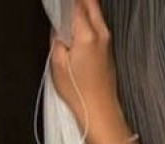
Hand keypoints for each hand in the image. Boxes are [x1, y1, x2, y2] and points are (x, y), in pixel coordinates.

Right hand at [50, 0, 121, 137]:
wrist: (99, 111)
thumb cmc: (79, 93)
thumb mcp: (57, 65)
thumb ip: (57, 39)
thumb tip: (57, 27)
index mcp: (86, 34)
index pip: (76, 4)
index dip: (64, 3)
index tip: (56, 6)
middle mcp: (101, 33)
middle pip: (89, 2)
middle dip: (76, 2)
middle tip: (62, 9)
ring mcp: (107, 40)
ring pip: (95, 12)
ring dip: (82, 10)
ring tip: (67, 21)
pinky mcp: (108, 48)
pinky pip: (97, 26)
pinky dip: (87, 22)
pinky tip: (76, 33)